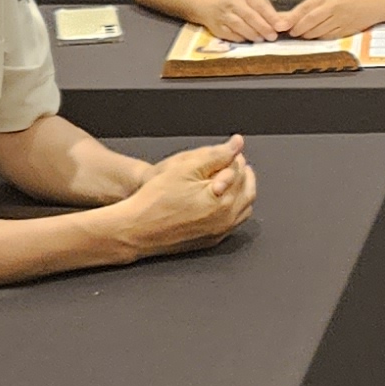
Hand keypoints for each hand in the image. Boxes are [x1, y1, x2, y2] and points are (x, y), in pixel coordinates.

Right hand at [117, 136, 254, 253]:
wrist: (137, 229)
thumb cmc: (155, 199)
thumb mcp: (185, 167)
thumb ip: (216, 154)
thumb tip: (237, 144)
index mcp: (223, 200)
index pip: (240, 173)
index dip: (235, 158)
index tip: (230, 152)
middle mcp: (225, 219)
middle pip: (247, 192)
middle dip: (242, 175)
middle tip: (234, 163)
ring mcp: (219, 233)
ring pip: (243, 209)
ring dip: (241, 192)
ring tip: (229, 179)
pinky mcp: (210, 241)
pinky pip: (232, 223)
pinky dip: (233, 208)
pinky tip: (221, 199)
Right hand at [203, 0, 287, 41]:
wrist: (211, 6)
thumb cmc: (239, 5)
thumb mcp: (253, 2)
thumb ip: (267, 11)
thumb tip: (282, 23)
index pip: (260, 5)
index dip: (271, 17)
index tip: (281, 26)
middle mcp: (234, 3)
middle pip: (250, 16)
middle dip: (263, 27)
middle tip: (272, 36)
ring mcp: (224, 15)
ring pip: (239, 25)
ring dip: (252, 34)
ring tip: (261, 39)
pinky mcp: (218, 27)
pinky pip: (230, 34)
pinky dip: (240, 38)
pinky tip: (247, 40)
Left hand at [273, 0, 384, 40]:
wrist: (370, 5)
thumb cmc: (344, 1)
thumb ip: (308, 8)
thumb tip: (287, 18)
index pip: (304, 9)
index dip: (291, 19)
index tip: (280, 26)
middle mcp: (332, 7)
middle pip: (309, 22)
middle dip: (298, 29)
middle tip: (291, 33)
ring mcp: (339, 20)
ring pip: (317, 32)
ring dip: (306, 35)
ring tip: (301, 35)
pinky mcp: (344, 31)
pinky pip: (326, 37)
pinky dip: (318, 38)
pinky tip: (315, 36)